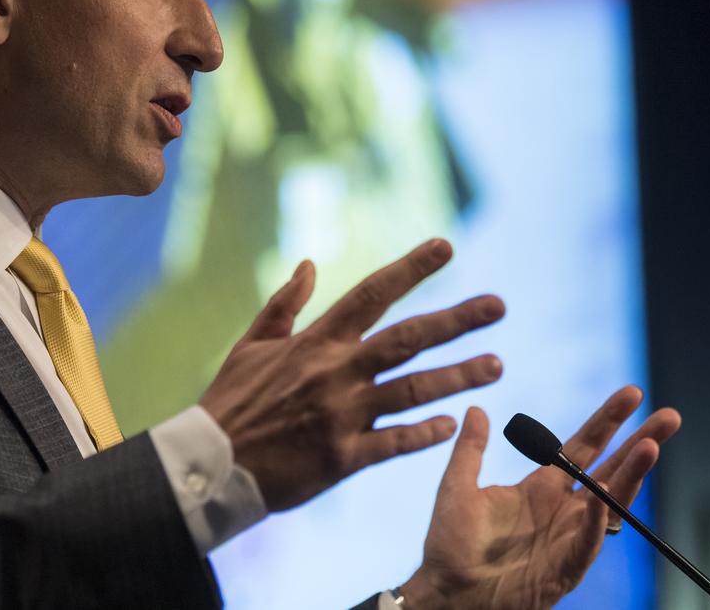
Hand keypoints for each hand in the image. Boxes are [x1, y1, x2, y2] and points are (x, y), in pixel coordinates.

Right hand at [199, 239, 504, 511]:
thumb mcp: (252, 344)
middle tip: (498, 306)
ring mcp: (343, 415)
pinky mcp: (343, 457)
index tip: (446, 246)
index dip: (411, 269)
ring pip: (413, 390)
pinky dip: (425, 434)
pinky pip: (395, 442)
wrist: (211, 463)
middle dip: (456, 320)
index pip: (372, 293)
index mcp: (317, 341)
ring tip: (496, 364)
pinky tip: (454, 425)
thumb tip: (310, 264)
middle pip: (408, 339)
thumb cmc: (232, 401)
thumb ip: (285, 303)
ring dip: (458, 376)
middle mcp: (336, 372)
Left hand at [402, 387, 681, 609]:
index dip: (608, 420)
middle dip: (641, 442)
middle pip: (612, 470)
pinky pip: (586, 541)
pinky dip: (594, 520)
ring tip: (650, 447)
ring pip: (610, 503)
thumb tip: (476, 408)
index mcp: (541, 487)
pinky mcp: (564, 568)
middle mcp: (563, 509)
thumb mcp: (457, 486)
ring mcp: (568, 538)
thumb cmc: (451, 544)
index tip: (633, 394)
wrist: (447, 592)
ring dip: (631, 476)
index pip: (585, 446)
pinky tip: (603, 498)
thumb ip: (470, 449)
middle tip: (670, 416)